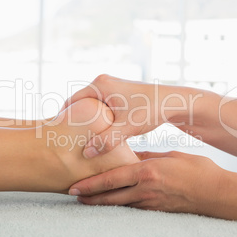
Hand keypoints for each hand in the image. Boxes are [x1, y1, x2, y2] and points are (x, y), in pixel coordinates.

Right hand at [62, 75, 184, 157]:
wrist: (176, 102)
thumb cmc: (152, 110)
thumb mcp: (127, 127)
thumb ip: (106, 141)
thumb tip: (86, 153)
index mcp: (100, 84)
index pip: (71, 103)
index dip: (64, 120)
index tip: (60, 137)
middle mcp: (103, 82)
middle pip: (80, 105)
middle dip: (75, 122)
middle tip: (68, 142)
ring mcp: (111, 88)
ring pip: (91, 108)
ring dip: (87, 123)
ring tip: (81, 141)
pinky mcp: (119, 95)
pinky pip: (101, 109)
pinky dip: (97, 121)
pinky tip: (98, 136)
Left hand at [69, 151, 225, 214]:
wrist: (218, 193)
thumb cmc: (197, 170)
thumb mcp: (169, 156)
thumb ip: (146, 156)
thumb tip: (129, 156)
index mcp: (147, 173)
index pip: (111, 180)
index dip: (90, 185)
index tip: (73, 187)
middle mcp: (145, 190)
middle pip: (110, 197)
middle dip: (90, 197)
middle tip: (72, 195)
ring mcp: (151, 203)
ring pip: (119, 204)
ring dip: (101, 202)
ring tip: (86, 200)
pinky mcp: (157, 210)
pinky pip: (133, 207)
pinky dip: (119, 204)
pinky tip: (113, 202)